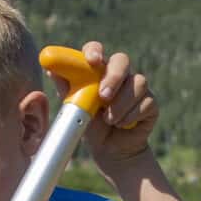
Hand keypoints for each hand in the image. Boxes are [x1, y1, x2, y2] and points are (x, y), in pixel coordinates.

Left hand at [76, 41, 157, 175]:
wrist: (109, 150)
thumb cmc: (90, 125)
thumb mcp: (75, 108)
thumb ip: (66, 89)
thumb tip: (50, 70)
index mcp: (98, 71)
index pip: (96, 50)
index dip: (94, 51)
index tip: (92, 60)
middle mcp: (119, 75)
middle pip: (122, 60)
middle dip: (113, 77)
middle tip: (103, 96)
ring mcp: (137, 87)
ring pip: (138, 82)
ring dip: (121, 104)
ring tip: (110, 120)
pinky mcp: (150, 103)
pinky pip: (146, 102)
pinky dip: (131, 116)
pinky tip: (123, 125)